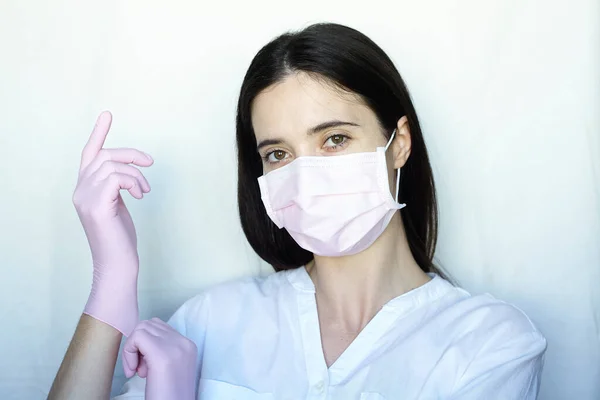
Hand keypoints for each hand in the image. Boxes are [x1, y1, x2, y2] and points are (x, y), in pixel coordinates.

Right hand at [74, 111, 153, 335]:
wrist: (117, 264)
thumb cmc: (120, 238)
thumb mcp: (118, 205)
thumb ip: (116, 186)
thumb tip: (130, 172)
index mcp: (84, 189)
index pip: (89, 154)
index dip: (98, 133)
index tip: (107, 114)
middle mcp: (79, 191)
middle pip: (104, 155)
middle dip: (131, 154)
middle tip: (150, 162)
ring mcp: (85, 198)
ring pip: (112, 164)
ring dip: (136, 174)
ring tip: (145, 191)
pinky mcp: (96, 206)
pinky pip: (116, 177)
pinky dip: (133, 181)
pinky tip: (140, 195)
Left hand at [123, 318, 197, 399]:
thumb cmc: (169, 396)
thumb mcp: (171, 369)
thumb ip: (162, 351)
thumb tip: (141, 340)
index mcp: (188, 346)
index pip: (160, 327)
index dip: (145, 344)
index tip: (145, 367)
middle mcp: (183, 342)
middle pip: (149, 324)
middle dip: (138, 345)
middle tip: (140, 369)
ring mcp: (174, 346)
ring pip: (141, 328)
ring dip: (133, 349)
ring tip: (138, 371)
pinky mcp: (161, 354)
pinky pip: (136, 337)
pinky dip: (129, 352)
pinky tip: (133, 372)